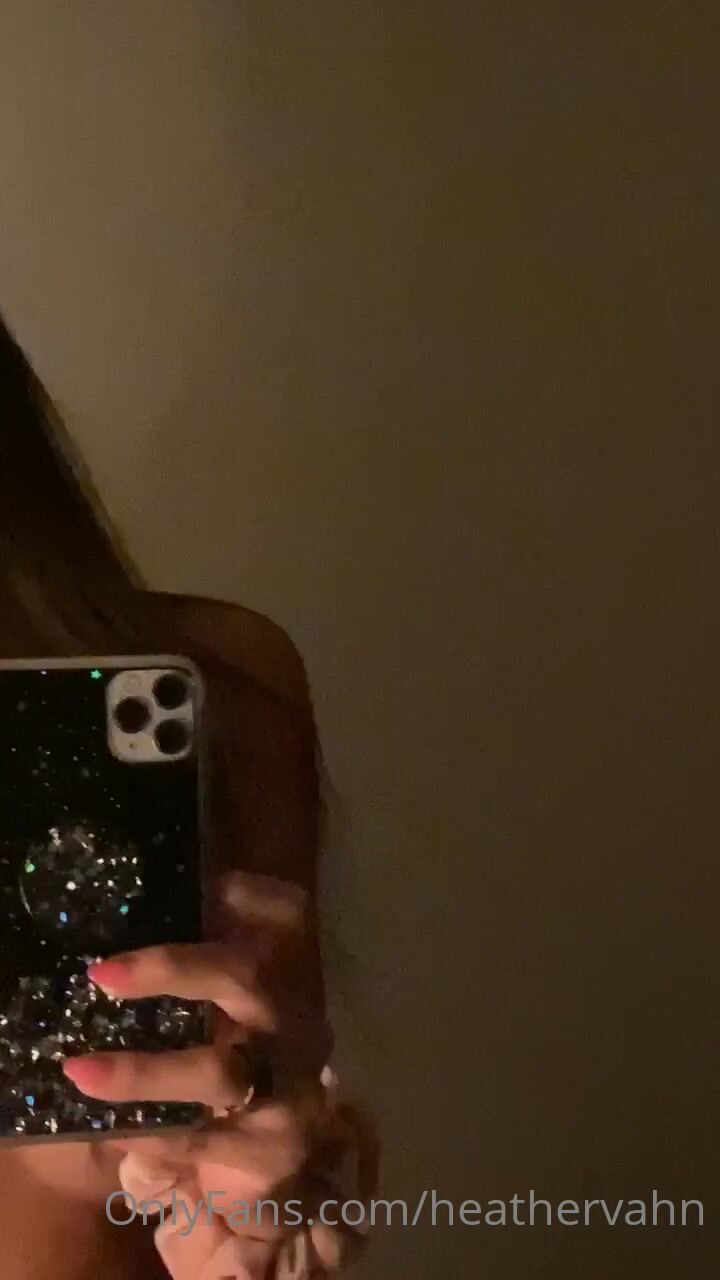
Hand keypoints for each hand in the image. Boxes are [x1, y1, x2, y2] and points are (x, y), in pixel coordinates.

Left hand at [62, 872, 332, 1249]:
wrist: (275, 1156)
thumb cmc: (240, 1061)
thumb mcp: (227, 1003)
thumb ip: (203, 960)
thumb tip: (144, 914)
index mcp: (291, 974)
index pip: (285, 911)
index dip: (245, 890)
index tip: (198, 884)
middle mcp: (298, 1020)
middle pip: (244, 975)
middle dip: (171, 968)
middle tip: (102, 975)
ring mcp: (294, 1085)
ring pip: (219, 1071)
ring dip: (144, 1071)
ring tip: (82, 1070)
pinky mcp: (275, 1149)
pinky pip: (201, 1137)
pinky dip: (152, 1131)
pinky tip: (111, 1126)